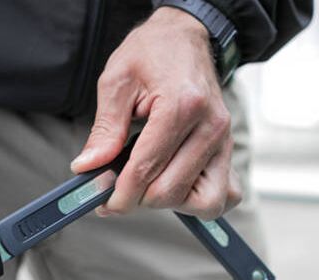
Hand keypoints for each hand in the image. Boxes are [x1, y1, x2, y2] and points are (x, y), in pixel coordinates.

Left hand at [72, 7, 241, 219]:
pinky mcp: (229, 150)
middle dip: (138, 199)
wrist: (185, 37)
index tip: (103, 203)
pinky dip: (201, 201)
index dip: (120, 193)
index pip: (147, 168)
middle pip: (171, 190)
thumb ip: (105, 129)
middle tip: (117, 191)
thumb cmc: (152, 53)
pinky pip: (226, 195)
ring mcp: (225, 141)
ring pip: (204, 202)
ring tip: (150, 185)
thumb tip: (89, 167)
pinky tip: (178, 186)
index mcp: (182, 105)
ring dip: (172, 202)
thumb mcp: (117, 81)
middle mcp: (210, 126)